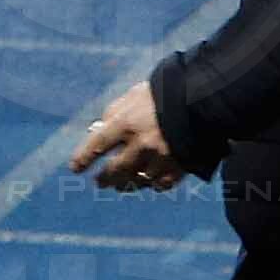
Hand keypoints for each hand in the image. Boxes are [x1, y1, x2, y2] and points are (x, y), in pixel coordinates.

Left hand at [72, 81, 186, 193]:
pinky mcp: (179, 166)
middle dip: (104, 178)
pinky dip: (153, 184)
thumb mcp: (132, 97)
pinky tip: (148, 183)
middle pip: (115, 170)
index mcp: (126, 123)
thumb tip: (98, 130)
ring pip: (137, 180)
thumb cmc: (163, 94)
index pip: (97, 145)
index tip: (76, 168)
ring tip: (120, 186)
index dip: (84, 159)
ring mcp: (161, 157)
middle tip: (99, 182)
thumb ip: (114, 114)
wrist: (203, 100)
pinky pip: (161, 184)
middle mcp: (141, 143)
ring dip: (126, 184)